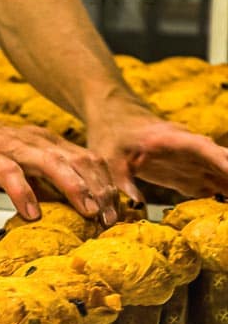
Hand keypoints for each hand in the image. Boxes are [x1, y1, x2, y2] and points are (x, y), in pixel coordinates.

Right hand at [0, 106, 118, 223]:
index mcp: (44, 143)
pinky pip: (10, 174)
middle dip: (99, 190)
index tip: (116, 212)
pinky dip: (24, 193)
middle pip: (78, 161)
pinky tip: (31, 213)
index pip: (87, 161)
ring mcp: (11, 147)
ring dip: (74, 188)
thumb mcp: (15, 165)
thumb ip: (39, 180)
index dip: (106, 185)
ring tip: (87, 212)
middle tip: (110, 218)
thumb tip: (63, 205)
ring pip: (52, 164)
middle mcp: (34, 141)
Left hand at [86, 102, 227, 204]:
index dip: (218, 159)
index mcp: (168, 139)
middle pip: (216, 157)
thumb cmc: (111, 135)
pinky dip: (220, 189)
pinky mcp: (185, 169)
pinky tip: (225, 200)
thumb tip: (137, 203)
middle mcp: (185, 146)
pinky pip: (208, 179)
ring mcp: (187, 158)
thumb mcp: (108, 157)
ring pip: (216, 168)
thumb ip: (123, 180)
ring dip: (227, 181)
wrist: (114, 119)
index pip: (200, 147)